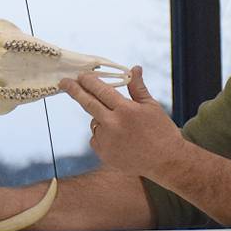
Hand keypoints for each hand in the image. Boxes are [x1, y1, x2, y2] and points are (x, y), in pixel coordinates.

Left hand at [60, 66, 183, 176]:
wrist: (167, 162)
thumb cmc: (161, 131)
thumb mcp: (151, 106)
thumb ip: (137, 87)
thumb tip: (134, 68)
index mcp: (125, 110)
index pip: (101, 90)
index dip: (89, 81)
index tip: (80, 75)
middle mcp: (113, 125)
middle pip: (87, 104)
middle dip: (74, 90)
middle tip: (64, 82)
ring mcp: (107, 141)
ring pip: (94, 122)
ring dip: (100, 118)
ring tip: (122, 126)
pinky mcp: (104, 154)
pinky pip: (96, 138)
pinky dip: (102, 135)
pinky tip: (120, 139)